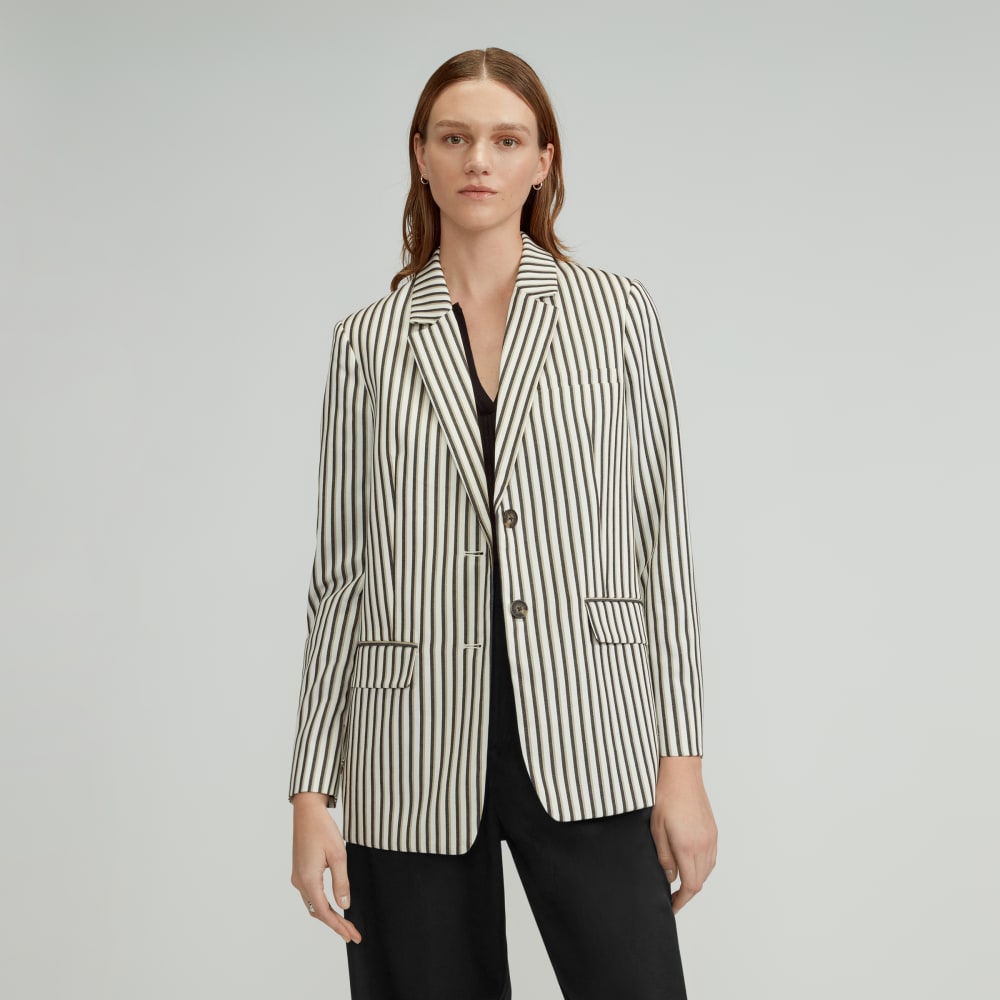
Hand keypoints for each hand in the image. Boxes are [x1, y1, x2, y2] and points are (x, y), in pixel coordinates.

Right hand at [290, 793, 361, 942]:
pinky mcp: (300, 871)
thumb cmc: (323, 829)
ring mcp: (298, 877)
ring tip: (345, 924)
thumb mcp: (338, 855)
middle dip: (335, 924)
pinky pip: (311, 894)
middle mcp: (299, 882)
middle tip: (352, 934)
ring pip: (313, 904)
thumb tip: (345, 906)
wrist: (307, 812)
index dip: (339, 926)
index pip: (324, 912)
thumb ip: (342, 883)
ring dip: (329, 915)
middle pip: (317, 911)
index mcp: (308, 880)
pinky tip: (333, 906)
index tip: (352, 935)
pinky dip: (322, 904)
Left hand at [650, 756, 716, 912]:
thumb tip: (669, 877)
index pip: (691, 885)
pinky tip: (690, 862)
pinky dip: (702, 866)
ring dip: (695, 878)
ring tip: (680, 880)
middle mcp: (704, 845)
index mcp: (688, 847)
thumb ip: (664, 857)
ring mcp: (711, 837)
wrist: (681, 773)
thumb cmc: (665, 796)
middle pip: (700, 880)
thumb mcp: (656, 829)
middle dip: (687, 892)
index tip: (672, 906)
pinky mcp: (713, 830)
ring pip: (707, 870)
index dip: (681, 900)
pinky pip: (711, 857)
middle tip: (672, 895)